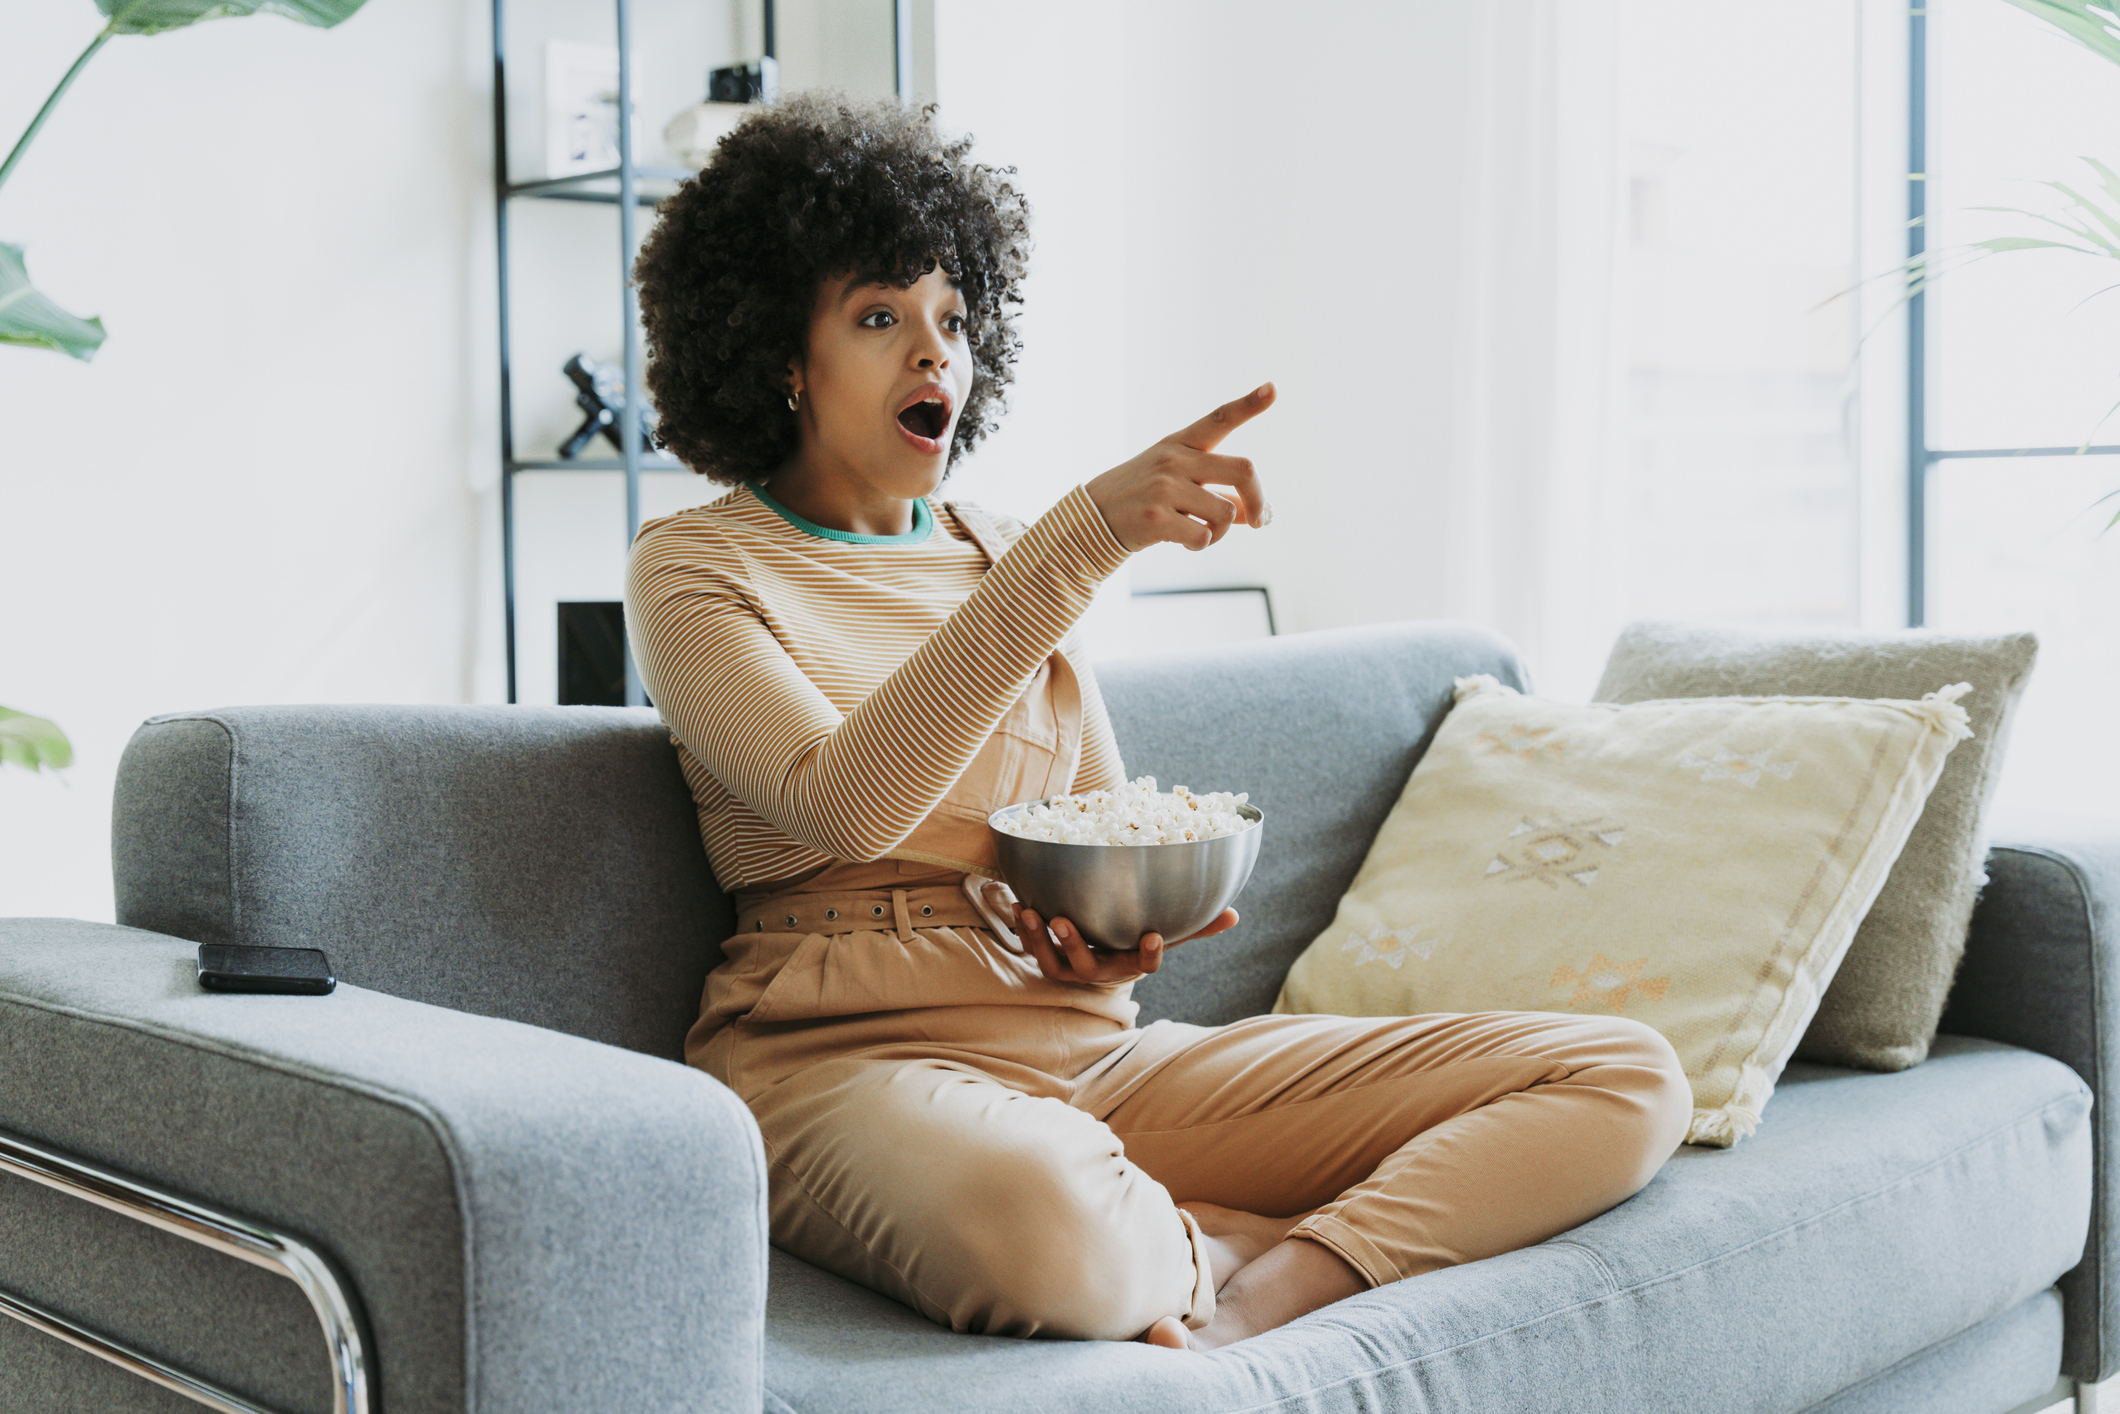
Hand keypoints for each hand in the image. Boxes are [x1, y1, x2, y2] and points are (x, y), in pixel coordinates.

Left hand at [1014, 905, 1241, 985]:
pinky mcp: (1051, 960)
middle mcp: (1100, 971)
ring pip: (1055, 962)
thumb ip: (1195, 925)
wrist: (1105, 958)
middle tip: (1064, 921)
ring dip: (1041, 940)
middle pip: (1089, 967)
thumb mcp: (1167, 932)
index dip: (1148, 955)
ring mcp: (1072, 968)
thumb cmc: (1137, 941)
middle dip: (1076, 946)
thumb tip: (1234, 914)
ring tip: (1034, 912)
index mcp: (1131, 963)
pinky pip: (1036, 951)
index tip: (1153, 935)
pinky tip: (1022, 904)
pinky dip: (1028, 931)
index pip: (1144, 966)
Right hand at [1085, 384, 1274, 551]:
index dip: (1248, 404)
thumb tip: (1251, 513)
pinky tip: (1180, 539)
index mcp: (1180, 444)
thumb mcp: (1175, 484)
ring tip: (1200, 531)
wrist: (1092, 519)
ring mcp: (1165, 487)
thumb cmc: (1140, 498)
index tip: (1272, 388)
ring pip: (1226, 512)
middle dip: (1258, 500)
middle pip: (1242, 470)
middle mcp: (1175, 459)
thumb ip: (1213, 492)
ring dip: (1222, 531)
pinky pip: (1204, 536)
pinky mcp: (1157, 518)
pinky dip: (1200, 543)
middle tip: (1258, 520)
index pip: (1219, 418)